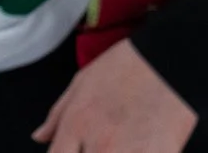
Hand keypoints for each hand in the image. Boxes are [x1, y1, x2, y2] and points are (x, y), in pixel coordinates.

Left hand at [33, 39, 198, 150]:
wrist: (168, 62)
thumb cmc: (125, 68)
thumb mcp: (81, 83)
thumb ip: (57, 116)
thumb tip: (39, 137)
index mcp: (76, 124)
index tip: (74, 151)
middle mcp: (99, 143)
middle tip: (101, 145)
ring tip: (119, 145)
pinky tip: (139, 147)